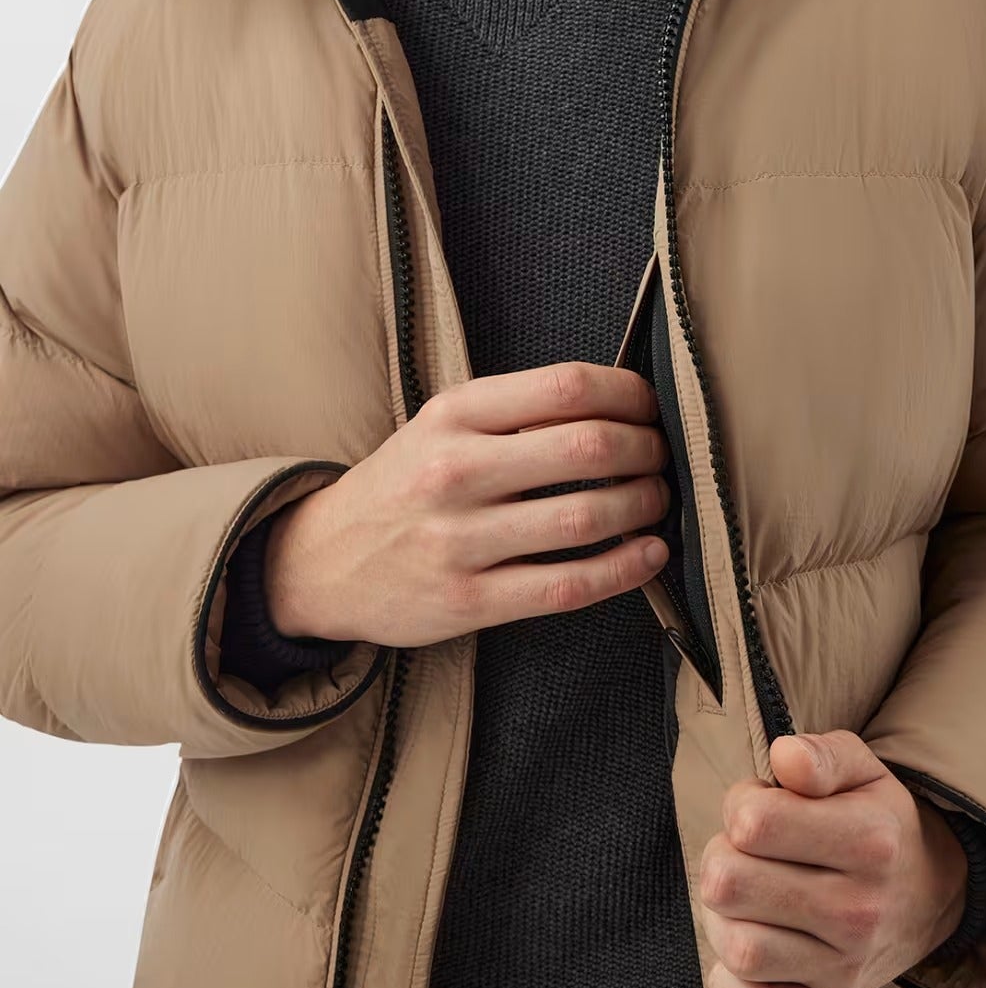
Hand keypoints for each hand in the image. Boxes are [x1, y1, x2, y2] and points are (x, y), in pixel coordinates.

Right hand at [263, 361, 672, 645]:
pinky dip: (623, 569)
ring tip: (656, 500)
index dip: (628, 393)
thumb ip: (517, 411)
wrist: (321, 561)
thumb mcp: (442, 425)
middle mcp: (455, 471)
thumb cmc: (405, 484)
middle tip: (663, 457)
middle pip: (588, 446)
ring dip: (642, 506)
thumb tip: (619, 402)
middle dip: (647, 450)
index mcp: (454, 414)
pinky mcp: (468, 602)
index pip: (565, 386)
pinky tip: (647, 554)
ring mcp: (460, 541)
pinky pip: (566, 586)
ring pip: (585, 517)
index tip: (650, 405)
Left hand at [699, 729, 969, 987]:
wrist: (930, 892)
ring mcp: (845, 966)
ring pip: (738, 949)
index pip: (754, 822)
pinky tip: (748, 947)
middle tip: (744, 853)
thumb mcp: (862, 769)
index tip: (759, 808)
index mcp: (869, 840)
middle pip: (730, 885)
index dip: (740, 805)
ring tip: (745, 898)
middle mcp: (860, 909)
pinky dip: (733, 986)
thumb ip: (821, 755)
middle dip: (721, 858)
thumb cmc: (878, 819)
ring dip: (721, 918)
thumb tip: (784, 758)